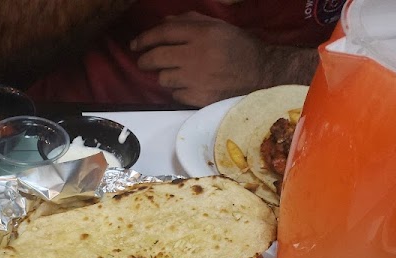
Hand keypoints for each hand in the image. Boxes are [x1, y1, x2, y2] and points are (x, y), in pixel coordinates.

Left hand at [131, 12, 290, 107]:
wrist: (260, 73)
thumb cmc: (237, 47)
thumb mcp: (217, 26)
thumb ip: (190, 22)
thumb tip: (163, 22)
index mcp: (202, 33)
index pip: (163, 32)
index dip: (144, 38)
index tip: (135, 45)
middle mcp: (196, 55)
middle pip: (156, 57)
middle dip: (144, 60)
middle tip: (143, 62)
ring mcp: (196, 78)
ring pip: (162, 78)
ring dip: (164, 75)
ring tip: (175, 73)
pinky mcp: (198, 97)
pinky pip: (174, 95)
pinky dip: (177, 90)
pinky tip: (189, 85)